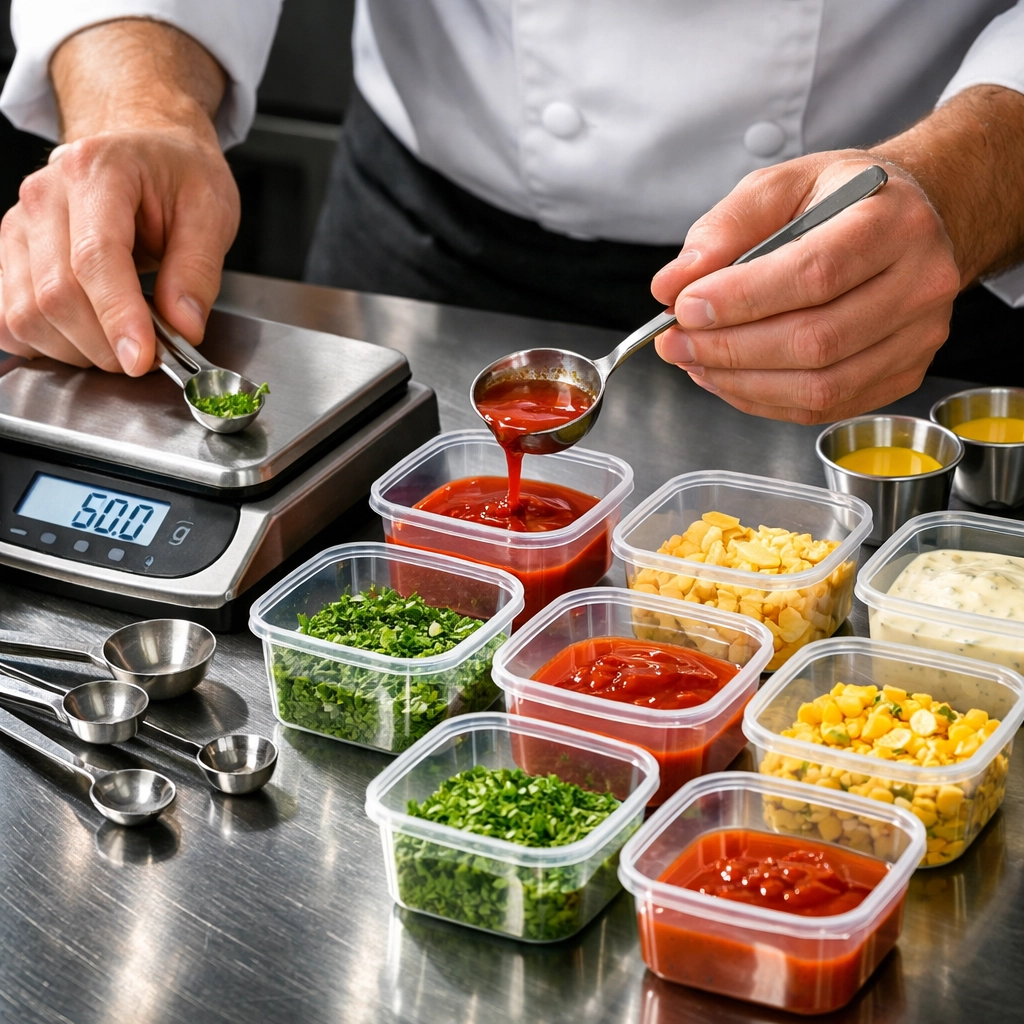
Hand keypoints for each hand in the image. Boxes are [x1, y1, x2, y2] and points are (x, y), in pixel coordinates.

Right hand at [0, 19, 237, 374]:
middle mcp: (44, 195)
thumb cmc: (177, 174)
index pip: (95, 259)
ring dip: (79, 350)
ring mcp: (19, 226)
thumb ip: (198, 271)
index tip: (142, 360)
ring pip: (27, 314)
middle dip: (106, 343)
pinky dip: (47, 345)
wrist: (144, 148)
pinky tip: (87, 339)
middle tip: (151, 357)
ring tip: (124, 343)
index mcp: (97, 171)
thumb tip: (184, 327)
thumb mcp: (211, 211)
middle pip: (56, 295)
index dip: (118, 318)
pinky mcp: (10, 256)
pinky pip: (9, 319)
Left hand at [651, 152, 960, 423]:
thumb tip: (674, 283)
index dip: (741, 300)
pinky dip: (762, 399)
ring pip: (818, 385)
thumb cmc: (842, 201)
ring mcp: (917, 337)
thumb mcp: (781, 186)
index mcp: (893, 222)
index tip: (685, 306)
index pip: (814, 274)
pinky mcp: (902, 375)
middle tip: (676, 341)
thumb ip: (724, 229)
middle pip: (815, 340)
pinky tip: (727, 376)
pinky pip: (823, 407)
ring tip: (695, 360)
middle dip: (729, 348)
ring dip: (740, 381)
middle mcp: (919, 283)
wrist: (906, 220)